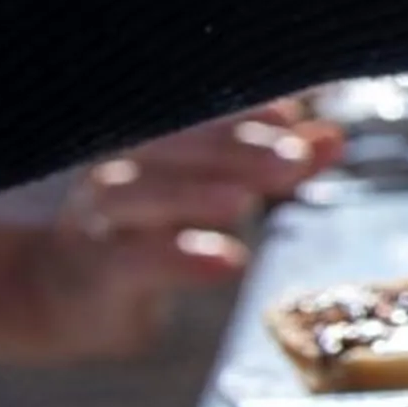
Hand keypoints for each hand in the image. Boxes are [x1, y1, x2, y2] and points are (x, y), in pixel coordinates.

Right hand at [8, 105, 339, 360]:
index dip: (243, 112)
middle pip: (171, 146)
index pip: (198, 114)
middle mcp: (122, 167)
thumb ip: (274, 163)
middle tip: (293, 159)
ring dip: (194, 194)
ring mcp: (101, 217)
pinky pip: (132, 260)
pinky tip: (225, 262)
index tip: (293, 115)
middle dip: (233, 149)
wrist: (75, 294)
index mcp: (154, 140)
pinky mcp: (97, 270)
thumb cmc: (151, 230)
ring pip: (138, 194)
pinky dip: (178, 259)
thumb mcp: (219, 191)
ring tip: (244, 203)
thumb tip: (332, 135)